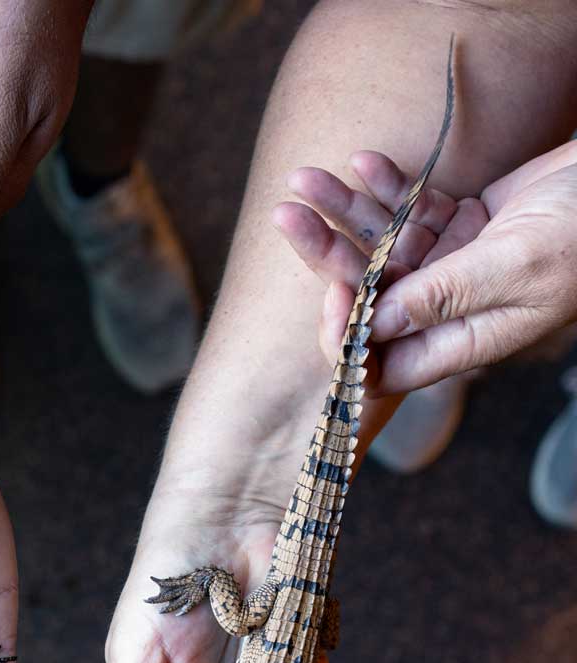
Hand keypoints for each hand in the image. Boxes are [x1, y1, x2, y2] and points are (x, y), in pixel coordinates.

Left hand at [273, 139, 576, 393]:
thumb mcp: (515, 266)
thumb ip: (445, 297)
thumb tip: (375, 325)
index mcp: (462, 341)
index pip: (384, 360)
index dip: (349, 332)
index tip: (330, 292)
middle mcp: (449, 312)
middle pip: (370, 295)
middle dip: (329, 257)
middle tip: (287, 216)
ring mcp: (453, 268)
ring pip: (383, 247)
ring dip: (345, 213)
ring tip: (306, 177)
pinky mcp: (462, 227)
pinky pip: (411, 213)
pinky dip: (386, 189)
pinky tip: (362, 162)